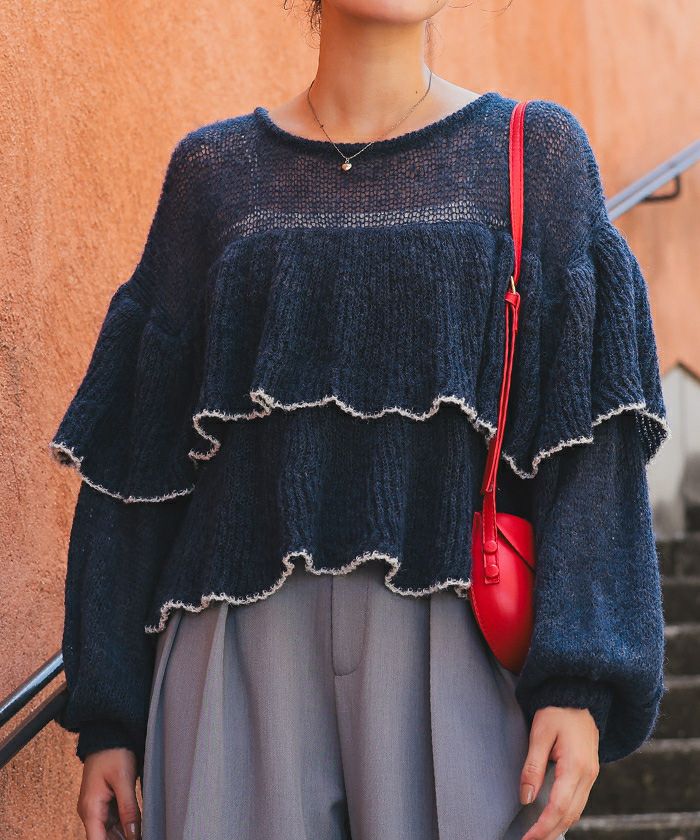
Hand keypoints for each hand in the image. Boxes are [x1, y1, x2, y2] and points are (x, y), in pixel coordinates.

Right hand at [77, 748, 140, 839]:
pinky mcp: (103, 802)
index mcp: (90, 809)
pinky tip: (138, 827)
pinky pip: (112, 821)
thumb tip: (133, 836)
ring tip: (143, 832)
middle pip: (104, 839)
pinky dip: (124, 826)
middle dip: (122, 839)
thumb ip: (128, 809)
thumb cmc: (113, 752)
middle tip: (142, 835)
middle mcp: (89, 812)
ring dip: (124, 834)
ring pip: (109, 832)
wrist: (107, 734)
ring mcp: (96, 808)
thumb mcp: (124, 779)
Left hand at [519, 706, 599, 839]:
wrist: (579, 694)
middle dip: (550, 832)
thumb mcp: (540, 733)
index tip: (527, 839)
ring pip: (576, 811)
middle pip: (570, 815)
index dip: (542, 827)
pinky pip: (579, 801)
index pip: (559, 807)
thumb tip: (525, 797)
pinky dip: (565, 814)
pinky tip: (552, 818)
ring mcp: (591, 774)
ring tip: (538, 836)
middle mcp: (588, 775)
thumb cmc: (557, 710)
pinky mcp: (589, 772)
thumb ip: (532, 766)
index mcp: (576, 766)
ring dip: (558, 826)